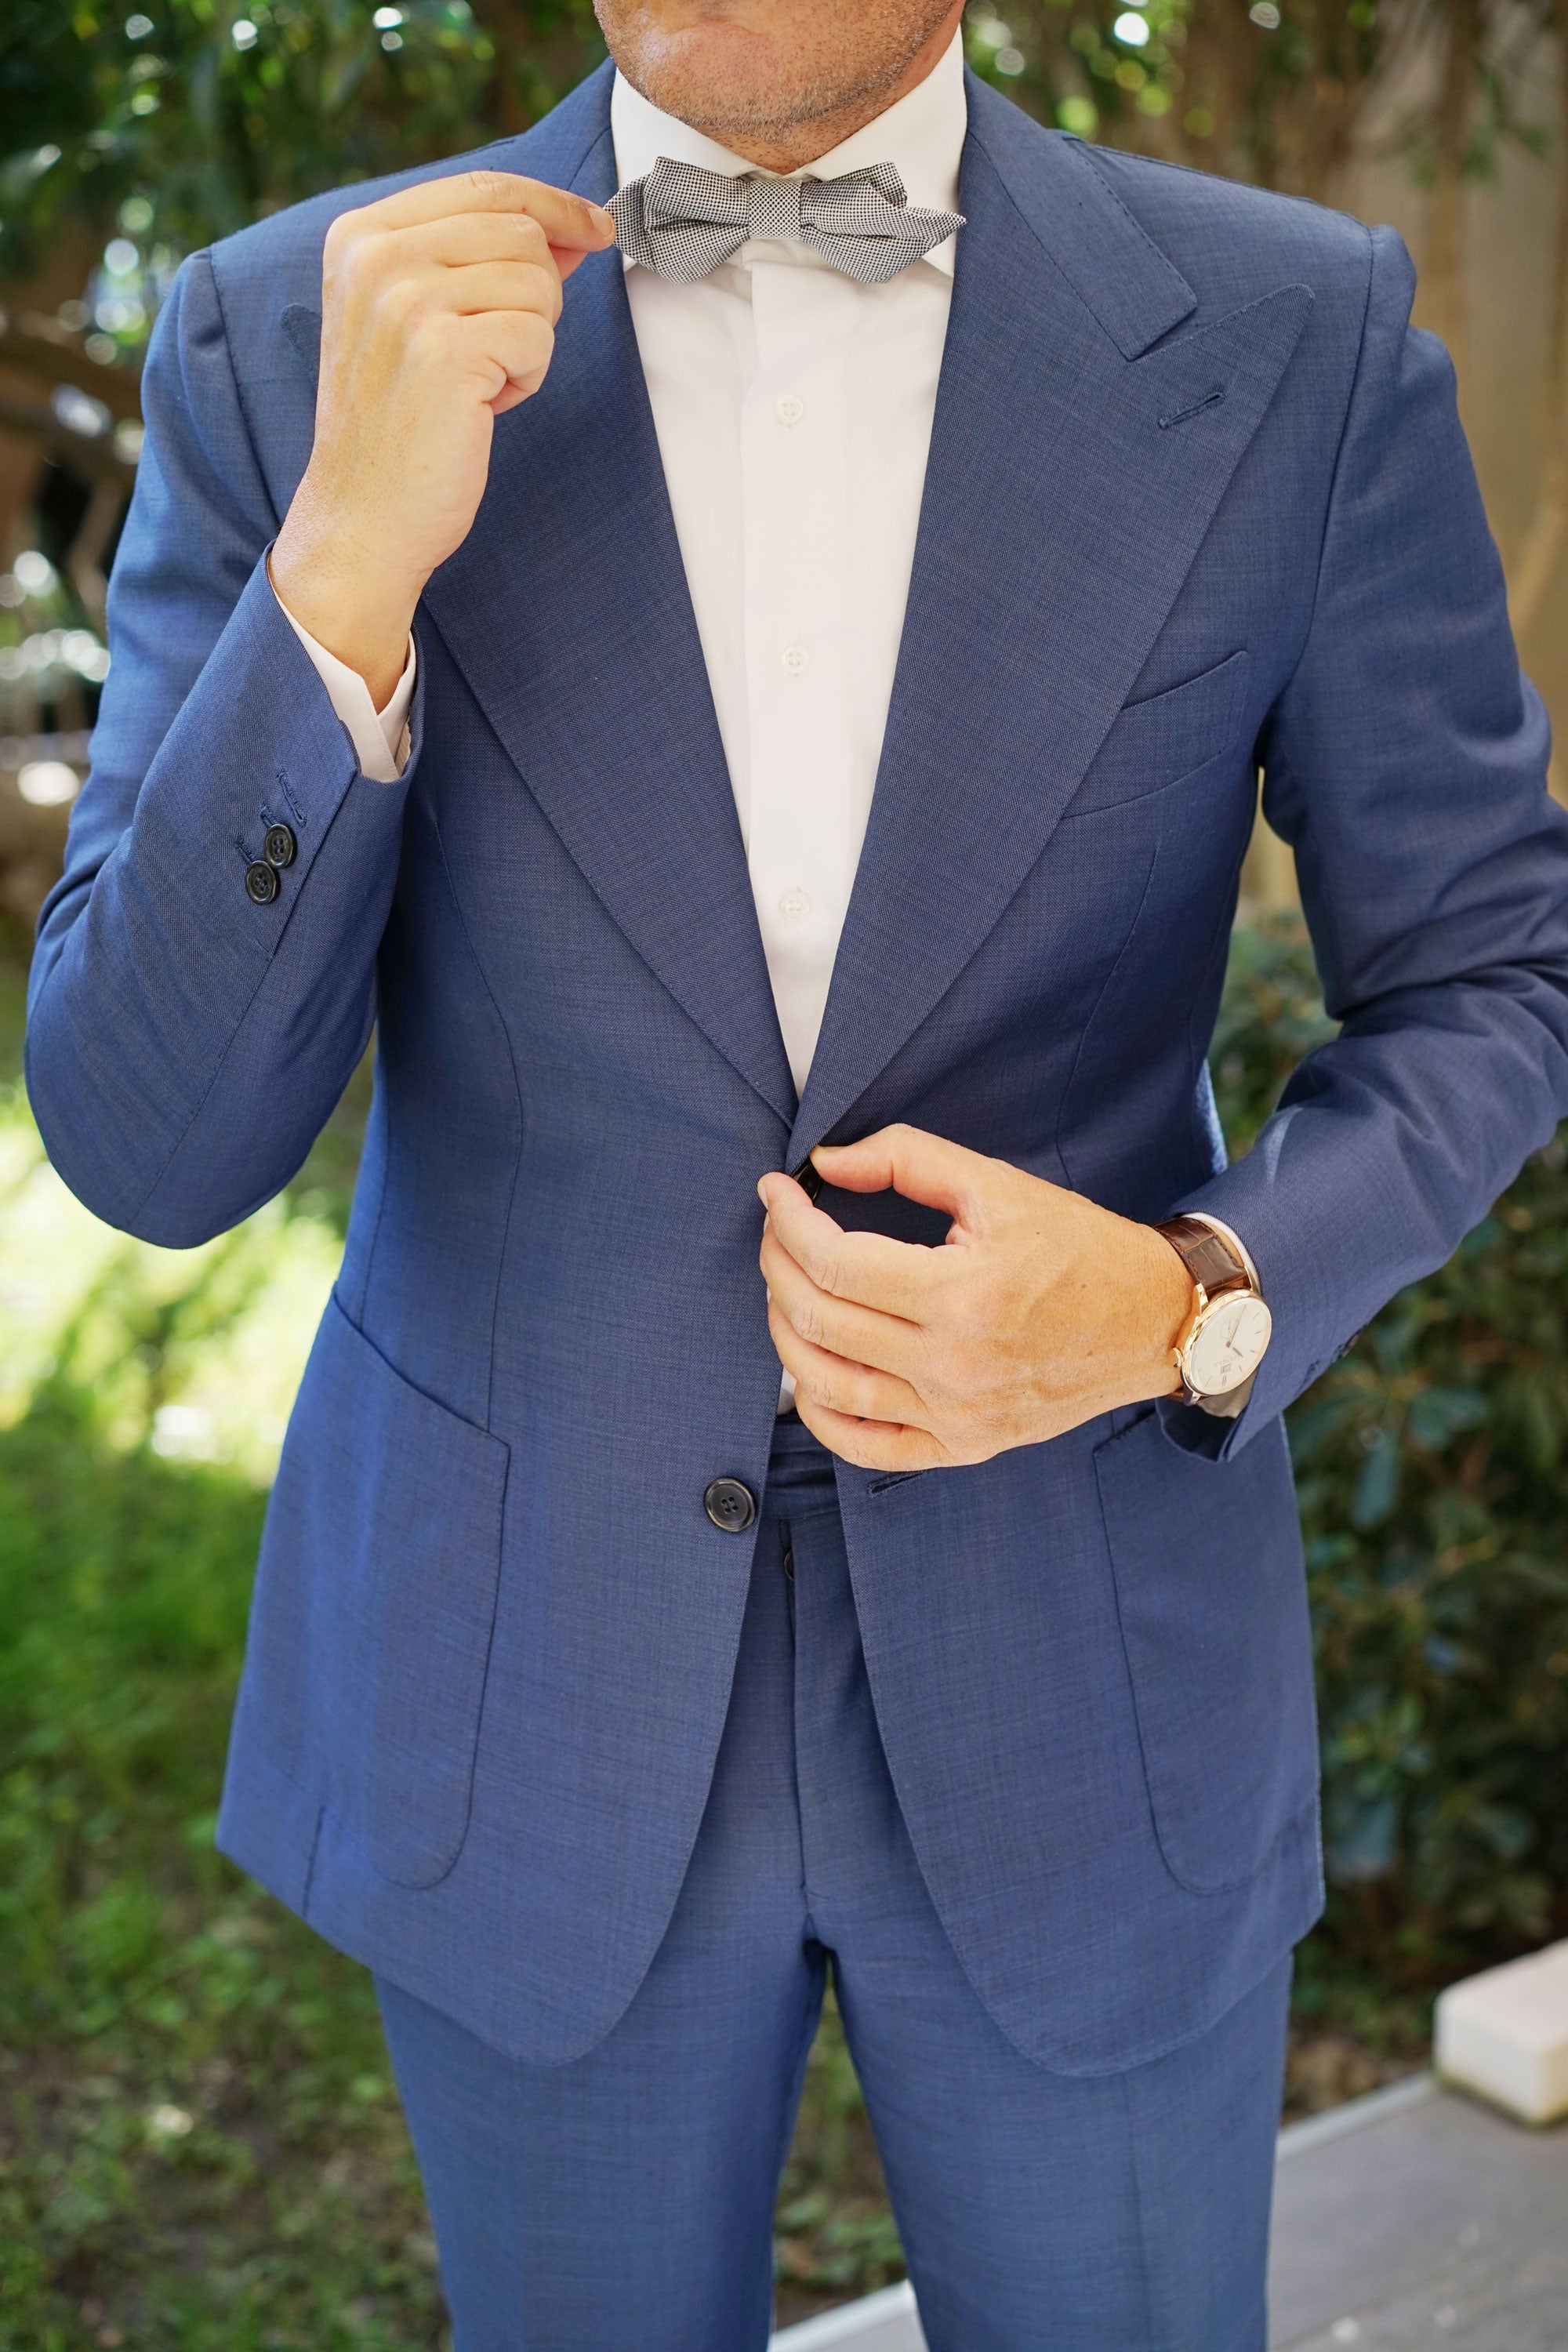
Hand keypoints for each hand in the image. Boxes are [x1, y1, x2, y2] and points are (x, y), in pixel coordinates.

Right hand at [270, 170, 615, 705]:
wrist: (363, 517)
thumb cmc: (400, 425)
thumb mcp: (418, 319)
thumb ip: (480, 262)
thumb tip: (573, 229)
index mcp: (360, 235)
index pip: (485, 185)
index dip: (554, 203)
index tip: (597, 227)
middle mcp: (376, 255)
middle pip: (521, 231)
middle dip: (536, 296)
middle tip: (496, 354)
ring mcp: (406, 299)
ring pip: (537, 281)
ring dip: (530, 342)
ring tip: (478, 385)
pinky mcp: (444, 350)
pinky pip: (538, 336)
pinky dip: (527, 378)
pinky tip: (482, 408)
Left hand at [757, 1125, 1191, 1472]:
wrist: (1151, 1322)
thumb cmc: (1078, 1248)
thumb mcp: (996, 1185)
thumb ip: (906, 1159)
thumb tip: (825, 1164)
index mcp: (963, 1295)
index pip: (836, 1263)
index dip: (789, 1221)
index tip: (777, 1192)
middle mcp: (954, 1366)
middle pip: (820, 1320)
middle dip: (779, 1264)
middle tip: (778, 1231)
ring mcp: (956, 1416)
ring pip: (828, 1386)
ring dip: (786, 1333)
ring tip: (786, 1289)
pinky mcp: (963, 1446)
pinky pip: (866, 1446)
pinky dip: (820, 1414)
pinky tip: (808, 1373)